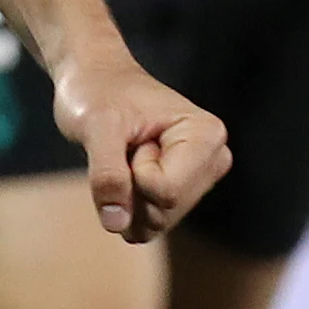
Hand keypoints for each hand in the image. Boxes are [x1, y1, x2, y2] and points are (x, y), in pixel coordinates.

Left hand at [51, 54, 228, 242]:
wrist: (94, 82)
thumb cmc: (98, 93)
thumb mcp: (95, 125)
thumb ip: (106, 173)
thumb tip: (116, 223)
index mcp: (207, 136)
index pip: (167, 192)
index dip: (134, 173)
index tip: (132, 138)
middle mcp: (213, 161)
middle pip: (164, 213)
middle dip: (130, 189)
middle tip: (126, 147)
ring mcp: (198, 181)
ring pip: (155, 225)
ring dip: (126, 198)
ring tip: (127, 155)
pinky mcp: (180, 196)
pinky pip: (148, 227)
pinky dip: (126, 207)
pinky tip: (127, 170)